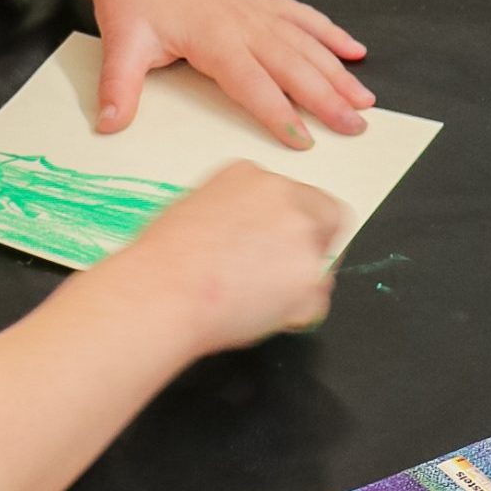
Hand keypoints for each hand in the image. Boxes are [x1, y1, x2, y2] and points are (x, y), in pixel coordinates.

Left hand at [87, 0, 374, 148]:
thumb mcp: (120, 43)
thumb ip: (119, 87)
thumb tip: (108, 125)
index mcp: (213, 37)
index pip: (253, 83)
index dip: (279, 113)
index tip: (303, 141)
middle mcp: (241, 23)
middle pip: (293, 65)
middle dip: (327, 98)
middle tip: (356, 127)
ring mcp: (252, 10)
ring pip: (305, 43)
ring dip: (338, 71)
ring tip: (365, 99)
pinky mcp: (254, 1)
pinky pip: (300, 18)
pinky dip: (329, 33)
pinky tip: (353, 49)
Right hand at [114, 161, 343, 352]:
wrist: (164, 288)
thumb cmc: (164, 258)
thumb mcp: (198, 210)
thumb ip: (239, 215)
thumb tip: (254, 238)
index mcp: (250, 176)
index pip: (297, 194)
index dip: (296, 223)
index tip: (284, 244)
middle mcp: (282, 195)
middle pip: (326, 217)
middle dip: (313, 247)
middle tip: (284, 276)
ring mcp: (301, 234)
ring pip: (322, 263)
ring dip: (300, 283)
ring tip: (256, 300)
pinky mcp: (310, 275)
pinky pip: (316, 301)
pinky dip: (296, 314)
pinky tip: (259, 314)